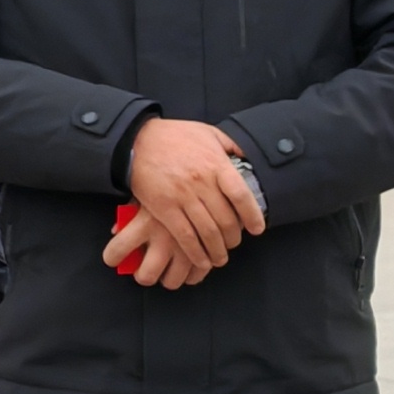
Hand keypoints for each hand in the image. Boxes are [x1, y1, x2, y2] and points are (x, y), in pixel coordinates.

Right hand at [107, 117, 264, 289]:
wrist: (137, 140)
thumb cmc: (174, 136)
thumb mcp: (208, 132)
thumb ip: (231, 145)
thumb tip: (247, 157)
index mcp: (216, 164)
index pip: (241, 195)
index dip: (252, 216)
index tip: (256, 229)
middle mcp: (201, 182)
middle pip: (226, 219)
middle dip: (233, 238)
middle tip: (233, 244)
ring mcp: (182, 196)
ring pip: (207, 231)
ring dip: (216, 250)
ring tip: (220, 258)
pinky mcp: (163, 208)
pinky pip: (184, 235)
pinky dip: (195, 252)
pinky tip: (201, 260)